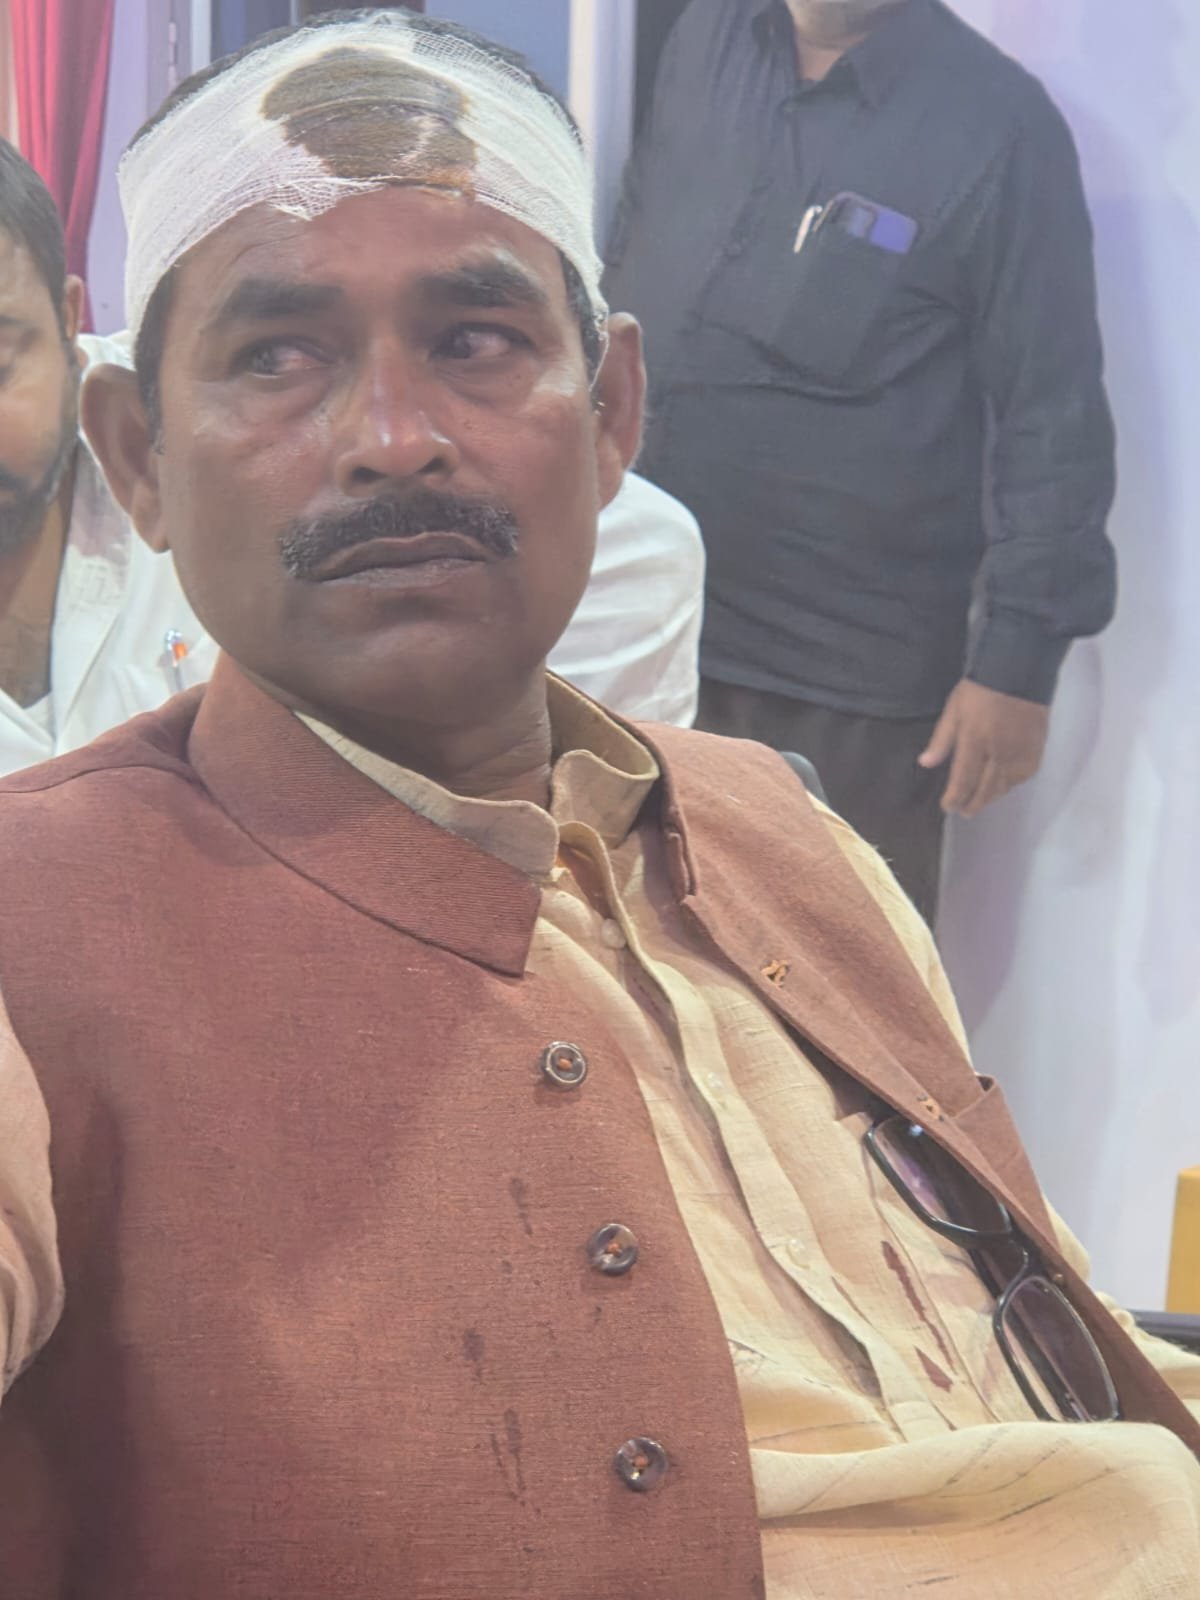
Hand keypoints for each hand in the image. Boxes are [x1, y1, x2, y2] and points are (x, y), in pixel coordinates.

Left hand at [918, 680, 1048, 817]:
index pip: (963, 779)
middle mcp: (998, 752)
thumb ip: (941, 739)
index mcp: (974, 741)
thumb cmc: (980, 690)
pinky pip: (1022, 776)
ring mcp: (1019, 753)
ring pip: (1004, 786)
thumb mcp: (953, 710)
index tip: (948, 806)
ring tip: (979, 802)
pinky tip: (1001, 787)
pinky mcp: (1035, 750)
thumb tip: (925, 763)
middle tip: (963, 812)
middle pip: (985, 788)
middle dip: (972, 803)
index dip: (955, 797)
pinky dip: (1010, 785)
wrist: (1019, 673)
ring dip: (990, 798)